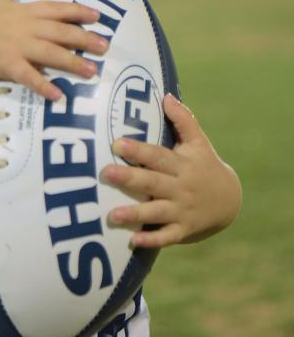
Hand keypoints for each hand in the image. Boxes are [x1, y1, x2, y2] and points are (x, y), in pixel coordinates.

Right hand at [0, 0, 108, 100]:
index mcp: (23, 10)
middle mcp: (24, 27)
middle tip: (105, 46)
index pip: (56, 9)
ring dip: (73, 62)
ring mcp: (16, 46)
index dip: (78, 12)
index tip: (97, 17)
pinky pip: (29, 76)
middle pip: (60, 32)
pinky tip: (58, 95)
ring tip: (92, 71)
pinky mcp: (6, 64)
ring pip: (51, 53)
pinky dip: (44, 86)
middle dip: (84, 38)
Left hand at [101, 93, 241, 248]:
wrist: (230, 200)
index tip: (117, 143)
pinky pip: (167, 237)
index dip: (139, 150)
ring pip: (157, 212)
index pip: (158, 156)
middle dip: (129, 178)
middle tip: (106, 173)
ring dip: (135, 214)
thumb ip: (183, 120)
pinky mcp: (183, 230)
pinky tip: (133, 240)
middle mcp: (181, 187)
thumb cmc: (205, 165)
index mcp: (183, 164)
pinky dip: (152, 240)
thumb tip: (166, 95)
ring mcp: (182, 210)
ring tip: (113, 215)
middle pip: (153, 182)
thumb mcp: (199, 143)